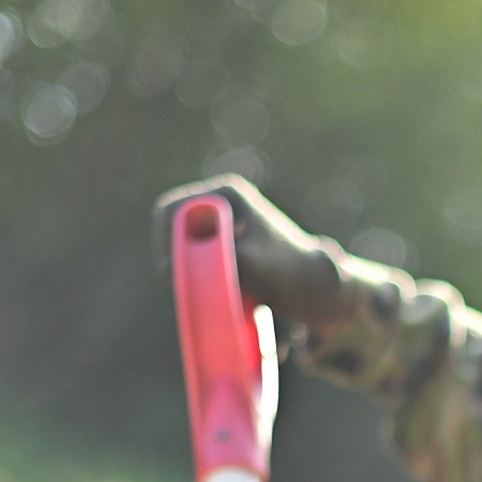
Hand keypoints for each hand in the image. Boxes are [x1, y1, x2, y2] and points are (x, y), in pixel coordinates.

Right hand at [152, 174, 354, 339]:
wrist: (316, 288)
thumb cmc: (286, 273)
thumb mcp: (247, 264)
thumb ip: (210, 260)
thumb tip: (169, 266)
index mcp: (227, 193)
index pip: (173, 208)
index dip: (165, 239)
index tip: (169, 269)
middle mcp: (224, 201)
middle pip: (176, 225)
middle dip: (173, 254)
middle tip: (179, 283)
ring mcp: (226, 220)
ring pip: (186, 242)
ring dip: (184, 264)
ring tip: (195, 287)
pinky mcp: (229, 241)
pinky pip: (199, 253)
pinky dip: (197, 271)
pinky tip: (208, 288)